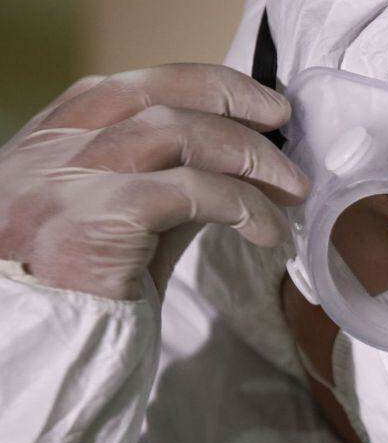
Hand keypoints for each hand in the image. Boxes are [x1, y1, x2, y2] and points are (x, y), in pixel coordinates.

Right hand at [0, 64, 308, 300]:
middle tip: (283, 121)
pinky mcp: (98, 218)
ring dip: (249, 155)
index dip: (199, 84)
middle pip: (154, 96)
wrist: (40, 358)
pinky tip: (269, 231)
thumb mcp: (121, 227)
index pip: (126, 87)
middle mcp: (51, 152)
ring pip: (177, 132)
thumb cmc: (81, 296)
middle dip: (230, 100)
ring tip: (292, 188)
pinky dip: (243, 204)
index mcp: (48, 145)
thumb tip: (239, 166)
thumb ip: (165, 188)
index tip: (254, 101)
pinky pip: (191, 191)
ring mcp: (70, 181)